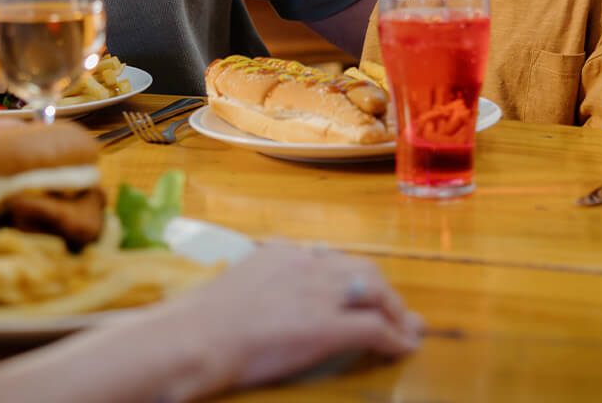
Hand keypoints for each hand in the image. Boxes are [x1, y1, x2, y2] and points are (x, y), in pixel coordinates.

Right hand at [139, 242, 421, 398]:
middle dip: (384, 290)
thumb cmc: (200, 321)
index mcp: (284, 253)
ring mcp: (319, 295)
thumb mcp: (235, 282)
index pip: (331, 258)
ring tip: (406, 329)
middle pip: (362, 270)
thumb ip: (259, 277)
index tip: (359, 290)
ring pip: (376, 292)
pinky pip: (375, 329)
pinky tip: (402, 349)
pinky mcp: (327, 327)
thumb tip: (265, 290)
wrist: (195, 339)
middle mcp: (307, 266)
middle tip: (397, 309)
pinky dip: (394, 338)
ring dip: (396, 312)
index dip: (351, 276)